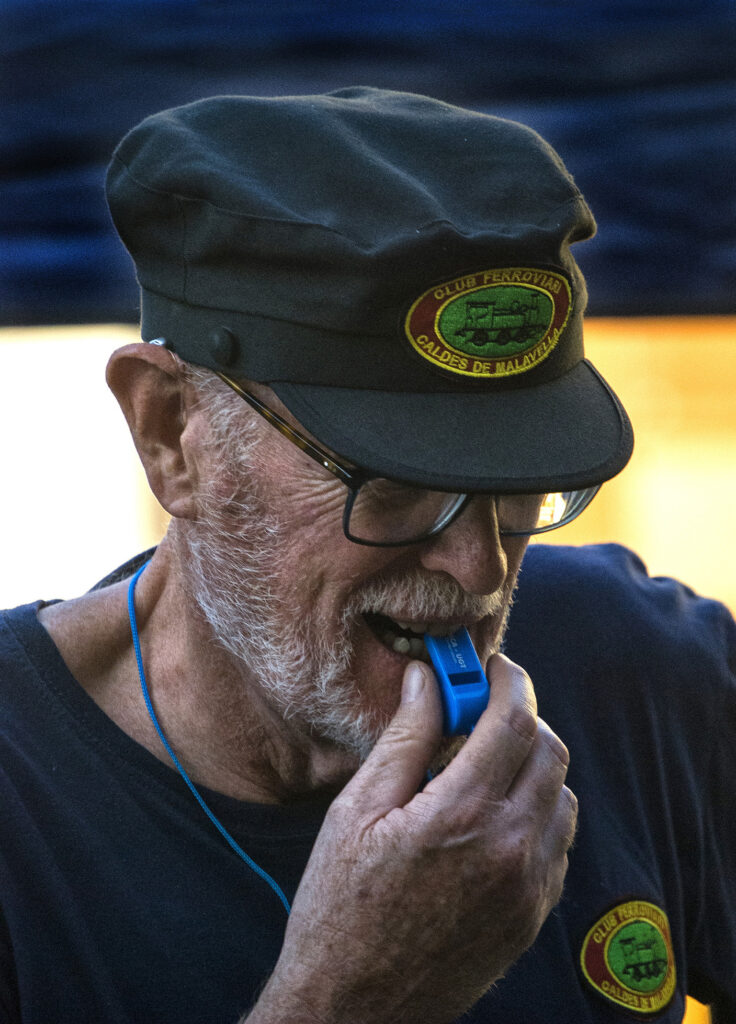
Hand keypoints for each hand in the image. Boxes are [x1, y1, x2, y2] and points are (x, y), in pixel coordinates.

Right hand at [249, 654, 575, 1023]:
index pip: (514, 721)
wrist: (354, 1007)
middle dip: (521, 717)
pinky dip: (537, 811)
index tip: (492, 667)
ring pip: (561, 794)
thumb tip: (427, 680)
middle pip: (549, 750)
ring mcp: (529, 887)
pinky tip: (491, 817)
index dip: (508, 681)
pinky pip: (558, 842)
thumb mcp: (357, 812)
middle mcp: (510, 848)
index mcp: (461, 814)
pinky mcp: (533, 915)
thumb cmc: (340, 906)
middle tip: (481, 713)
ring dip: (532, 765)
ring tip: (481, 769)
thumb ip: (404, 739)